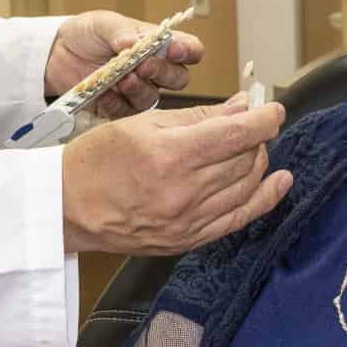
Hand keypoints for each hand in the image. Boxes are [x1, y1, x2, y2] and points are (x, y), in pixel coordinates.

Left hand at [43, 10, 203, 117]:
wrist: (57, 54)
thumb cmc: (87, 34)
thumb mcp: (102, 24)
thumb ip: (120, 31)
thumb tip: (134, 41)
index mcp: (157, 45)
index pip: (188, 49)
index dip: (188, 51)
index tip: (174, 49)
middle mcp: (153, 70)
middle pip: (178, 78)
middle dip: (162, 72)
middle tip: (143, 65)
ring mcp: (138, 90)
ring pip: (153, 97)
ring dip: (138, 88)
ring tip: (120, 80)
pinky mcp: (119, 109)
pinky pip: (126, 113)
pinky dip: (115, 103)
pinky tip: (103, 93)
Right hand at [61, 98, 290, 254]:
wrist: (67, 207)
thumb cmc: (96, 159)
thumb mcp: (143, 123)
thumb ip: (198, 117)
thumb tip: (242, 107)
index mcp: (170, 155)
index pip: (236, 135)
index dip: (264, 119)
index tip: (274, 109)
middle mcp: (183, 191)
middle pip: (245, 159)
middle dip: (259, 137)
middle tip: (256, 124)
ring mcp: (187, 221)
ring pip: (246, 186)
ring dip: (259, 162)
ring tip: (256, 146)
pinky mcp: (187, 240)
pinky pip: (238, 219)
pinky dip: (263, 198)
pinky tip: (279, 182)